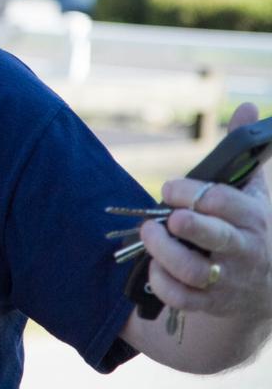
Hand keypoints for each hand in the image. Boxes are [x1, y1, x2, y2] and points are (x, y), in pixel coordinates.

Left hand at [140, 104, 271, 321]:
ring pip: (194, 270)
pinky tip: (153, 266)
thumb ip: (243, 151)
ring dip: (164, 252)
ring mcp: (228, 279)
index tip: (170, 188)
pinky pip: (183, 298)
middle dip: (188, 224)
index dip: (192, 193)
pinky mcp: (211, 303)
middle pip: (215, 237)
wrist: (268, 283)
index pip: (224, 202)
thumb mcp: (253, 189)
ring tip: (149, 233)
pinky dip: (162, 283)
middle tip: (167, 216)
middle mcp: (242, 249)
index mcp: (252, 217)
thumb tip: (249, 107)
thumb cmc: (250, 225)